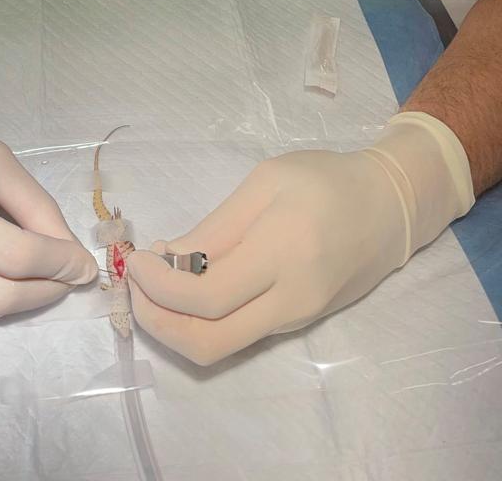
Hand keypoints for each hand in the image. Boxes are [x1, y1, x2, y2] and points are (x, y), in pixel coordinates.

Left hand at [128, 114, 474, 364]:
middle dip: (156, 322)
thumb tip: (166, 261)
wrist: (390, 206)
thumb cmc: (325, 180)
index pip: (205, 297)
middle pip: (207, 343)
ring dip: (176, 324)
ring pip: (221, 346)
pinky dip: (203, 319)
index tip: (136, 260)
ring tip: (157, 281)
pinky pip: (240, 334)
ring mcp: (296, 319)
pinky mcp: (298, 324)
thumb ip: (216, 227)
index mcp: (281, 253)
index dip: (157, 287)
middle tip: (136, 284)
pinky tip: (192, 284)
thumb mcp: (265, 182)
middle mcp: (290, 299)